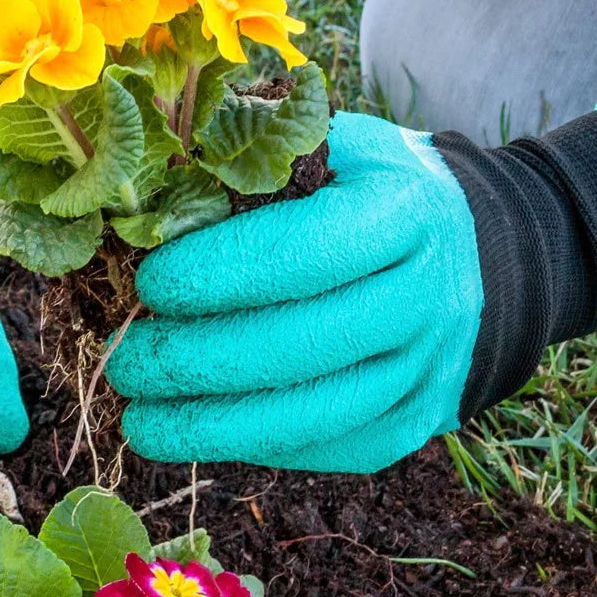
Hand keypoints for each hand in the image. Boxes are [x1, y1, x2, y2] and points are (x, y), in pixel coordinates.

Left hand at [106, 101, 596, 471]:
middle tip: (124, 364)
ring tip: (139, 421)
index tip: (148, 285)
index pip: (303, 252)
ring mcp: (429, 369)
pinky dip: (257, 446)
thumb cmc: (373, 192)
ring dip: (213, 427)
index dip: (218, 274)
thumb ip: (261, 160)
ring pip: (313, 415)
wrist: (472, 254)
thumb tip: (153, 198)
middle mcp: (428, 297)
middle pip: (300, 345)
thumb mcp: (336, 148)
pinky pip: (330, 447)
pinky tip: (200, 433)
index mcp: (406, 212)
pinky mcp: (416, 422)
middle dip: (196, 362)